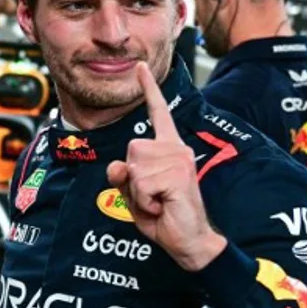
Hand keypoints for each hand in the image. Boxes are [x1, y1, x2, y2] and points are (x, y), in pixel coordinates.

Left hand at [105, 62, 226, 271]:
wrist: (189, 240)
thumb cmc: (165, 216)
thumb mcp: (134, 195)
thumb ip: (122, 177)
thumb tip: (117, 167)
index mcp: (168, 149)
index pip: (157, 114)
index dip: (148, 90)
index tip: (140, 67)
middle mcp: (176, 149)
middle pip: (131, 150)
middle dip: (132, 178)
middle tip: (152, 196)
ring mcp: (179, 159)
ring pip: (134, 168)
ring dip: (138, 192)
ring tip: (159, 201)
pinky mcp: (177, 174)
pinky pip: (140, 185)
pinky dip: (144, 202)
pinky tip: (162, 205)